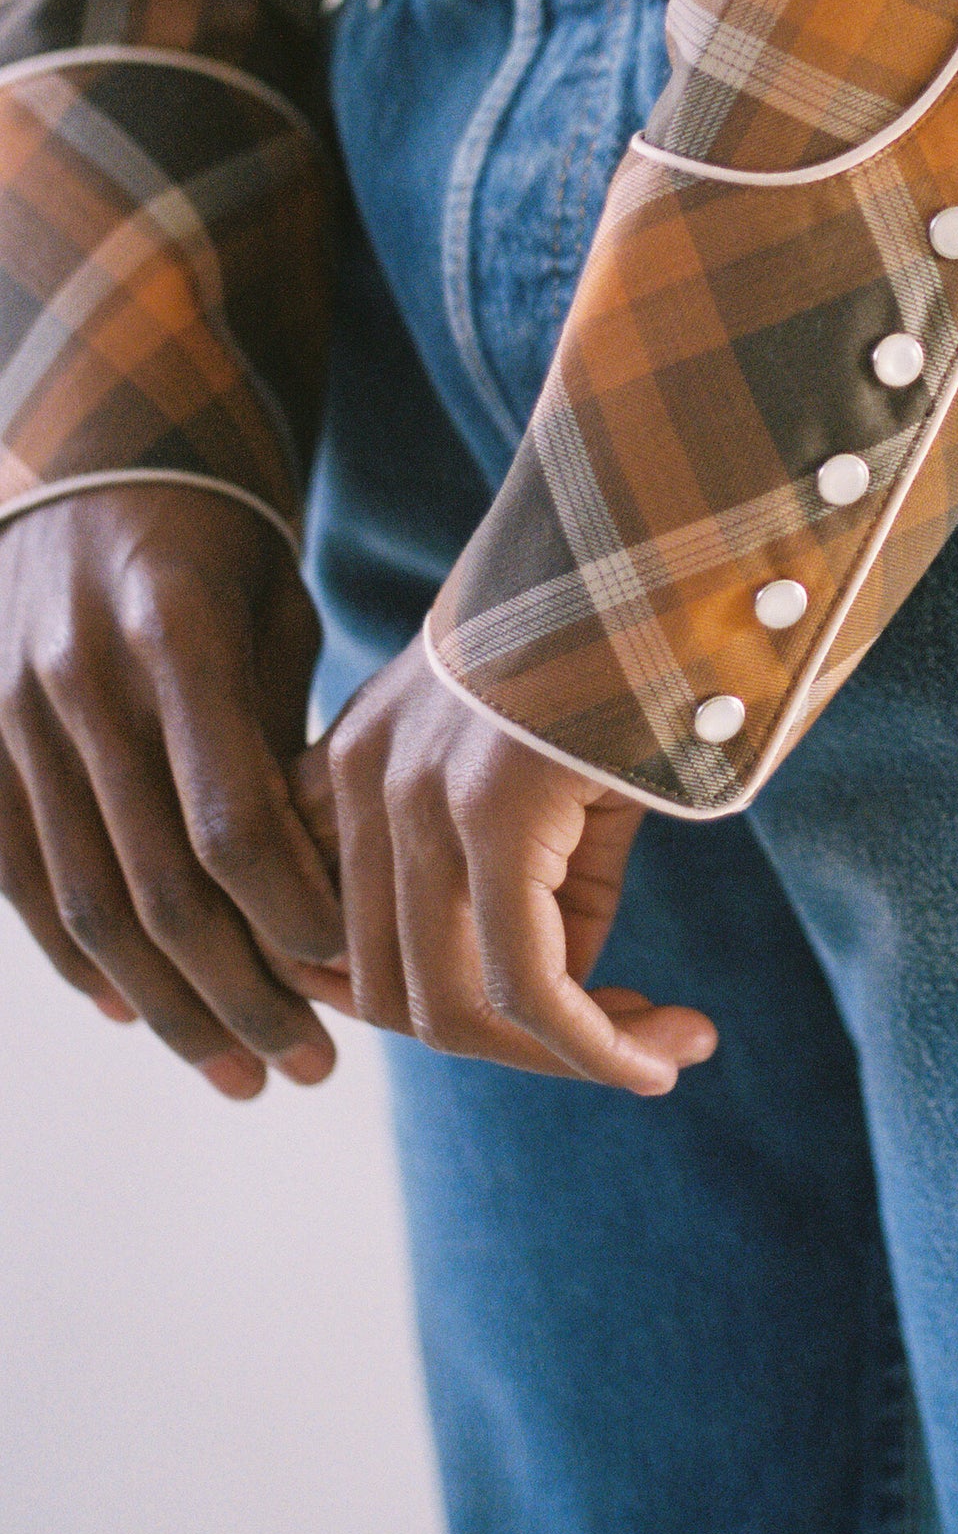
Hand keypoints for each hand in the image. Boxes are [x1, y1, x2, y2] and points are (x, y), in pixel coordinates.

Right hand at [0, 485, 343, 1099]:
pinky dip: (76, 962)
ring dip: (168, 1005)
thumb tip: (323, 890)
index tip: (348, 968)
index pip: (231, 816)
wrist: (92, 462)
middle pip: (159, 885)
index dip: (289, 909)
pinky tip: (137, 1016)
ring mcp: (8, 715)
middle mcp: (75, 678)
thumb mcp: (274, 610)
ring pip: (86, 904)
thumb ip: (282, 738)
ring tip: (245, 1071)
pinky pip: (20, 881)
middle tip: (311, 1067)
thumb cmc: (221, 548)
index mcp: (171, 631)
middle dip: (241, 990)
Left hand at [307, 641, 715, 1094]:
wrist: (678, 521)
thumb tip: (568, 999)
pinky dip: (596, 1049)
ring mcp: (418, 795)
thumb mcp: (556, 758)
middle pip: (397, 995)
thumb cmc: (634, 627)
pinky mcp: (493, 808)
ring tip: (669, 1049)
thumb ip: (535, 873)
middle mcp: (364, 782)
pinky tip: (663, 1058)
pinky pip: (529, 983)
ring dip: (568, 1056)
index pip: (349, 950)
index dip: (449, 1017)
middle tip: (641, 1043)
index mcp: (358, 760)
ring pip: (454, 1007)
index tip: (561, 1029)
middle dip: (520, 1050)